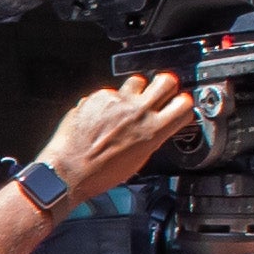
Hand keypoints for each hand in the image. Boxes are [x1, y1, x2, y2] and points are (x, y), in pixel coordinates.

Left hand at [32, 72, 200, 202]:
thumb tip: (157, 125)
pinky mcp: (98, 97)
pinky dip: (107, 102)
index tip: (177, 107)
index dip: (182, 104)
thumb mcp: (138, 159)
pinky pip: (109, 92)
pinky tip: (100, 116)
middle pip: (167, 80)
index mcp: (153, 130)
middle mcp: (138, 111)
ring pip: (137, 80)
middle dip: (165, 87)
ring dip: (135, 91)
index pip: (185, 104)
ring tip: (125, 106)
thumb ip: (151, 136)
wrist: (68, 171)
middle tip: (158, 96)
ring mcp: (118, 101)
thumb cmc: (100, 173)